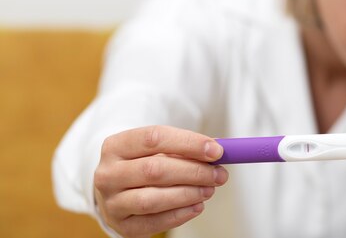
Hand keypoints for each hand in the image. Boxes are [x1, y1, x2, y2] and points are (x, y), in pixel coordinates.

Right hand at [94, 125, 227, 237]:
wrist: (115, 187)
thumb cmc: (143, 162)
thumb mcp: (157, 148)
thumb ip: (184, 148)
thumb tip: (216, 151)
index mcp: (115, 146)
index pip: (154, 138)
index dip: (188, 143)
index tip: (216, 150)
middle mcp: (107, 174)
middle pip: (155, 170)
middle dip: (193, 172)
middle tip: (219, 173)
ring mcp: (111, 202)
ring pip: (153, 199)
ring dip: (188, 194)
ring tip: (210, 189)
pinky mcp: (121, 225)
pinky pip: (153, 223)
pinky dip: (179, 215)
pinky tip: (197, 206)